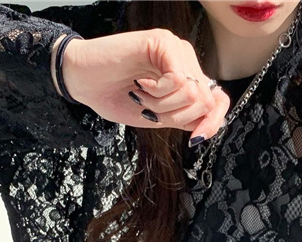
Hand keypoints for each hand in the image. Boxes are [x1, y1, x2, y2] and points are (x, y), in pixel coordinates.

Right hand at [57, 29, 229, 142]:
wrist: (83, 83)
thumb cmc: (115, 97)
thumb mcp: (158, 117)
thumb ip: (184, 119)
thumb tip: (209, 126)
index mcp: (187, 78)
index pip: (218, 100)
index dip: (213, 122)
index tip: (196, 139)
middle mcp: (186, 60)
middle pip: (206, 101)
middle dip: (176, 117)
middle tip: (150, 109)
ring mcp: (175, 48)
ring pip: (193, 93)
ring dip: (163, 105)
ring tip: (142, 95)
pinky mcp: (162, 41)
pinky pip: (179, 80)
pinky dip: (158, 92)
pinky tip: (141, 84)